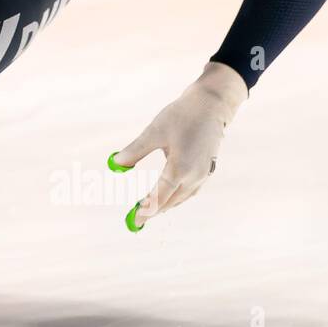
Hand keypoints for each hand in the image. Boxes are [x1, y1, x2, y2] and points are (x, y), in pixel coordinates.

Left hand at [109, 62, 246, 230]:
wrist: (212, 105)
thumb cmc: (181, 116)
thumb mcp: (154, 132)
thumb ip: (135, 151)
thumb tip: (116, 165)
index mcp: (179, 169)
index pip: (159, 198)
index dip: (145, 211)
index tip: (134, 221)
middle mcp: (194, 176)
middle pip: (171, 201)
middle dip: (153, 211)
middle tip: (136, 219)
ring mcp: (203, 174)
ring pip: (182, 198)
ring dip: (166, 205)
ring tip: (149, 211)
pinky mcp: (207, 169)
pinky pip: (190, 191)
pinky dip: (177, 197)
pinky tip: (169, 196)